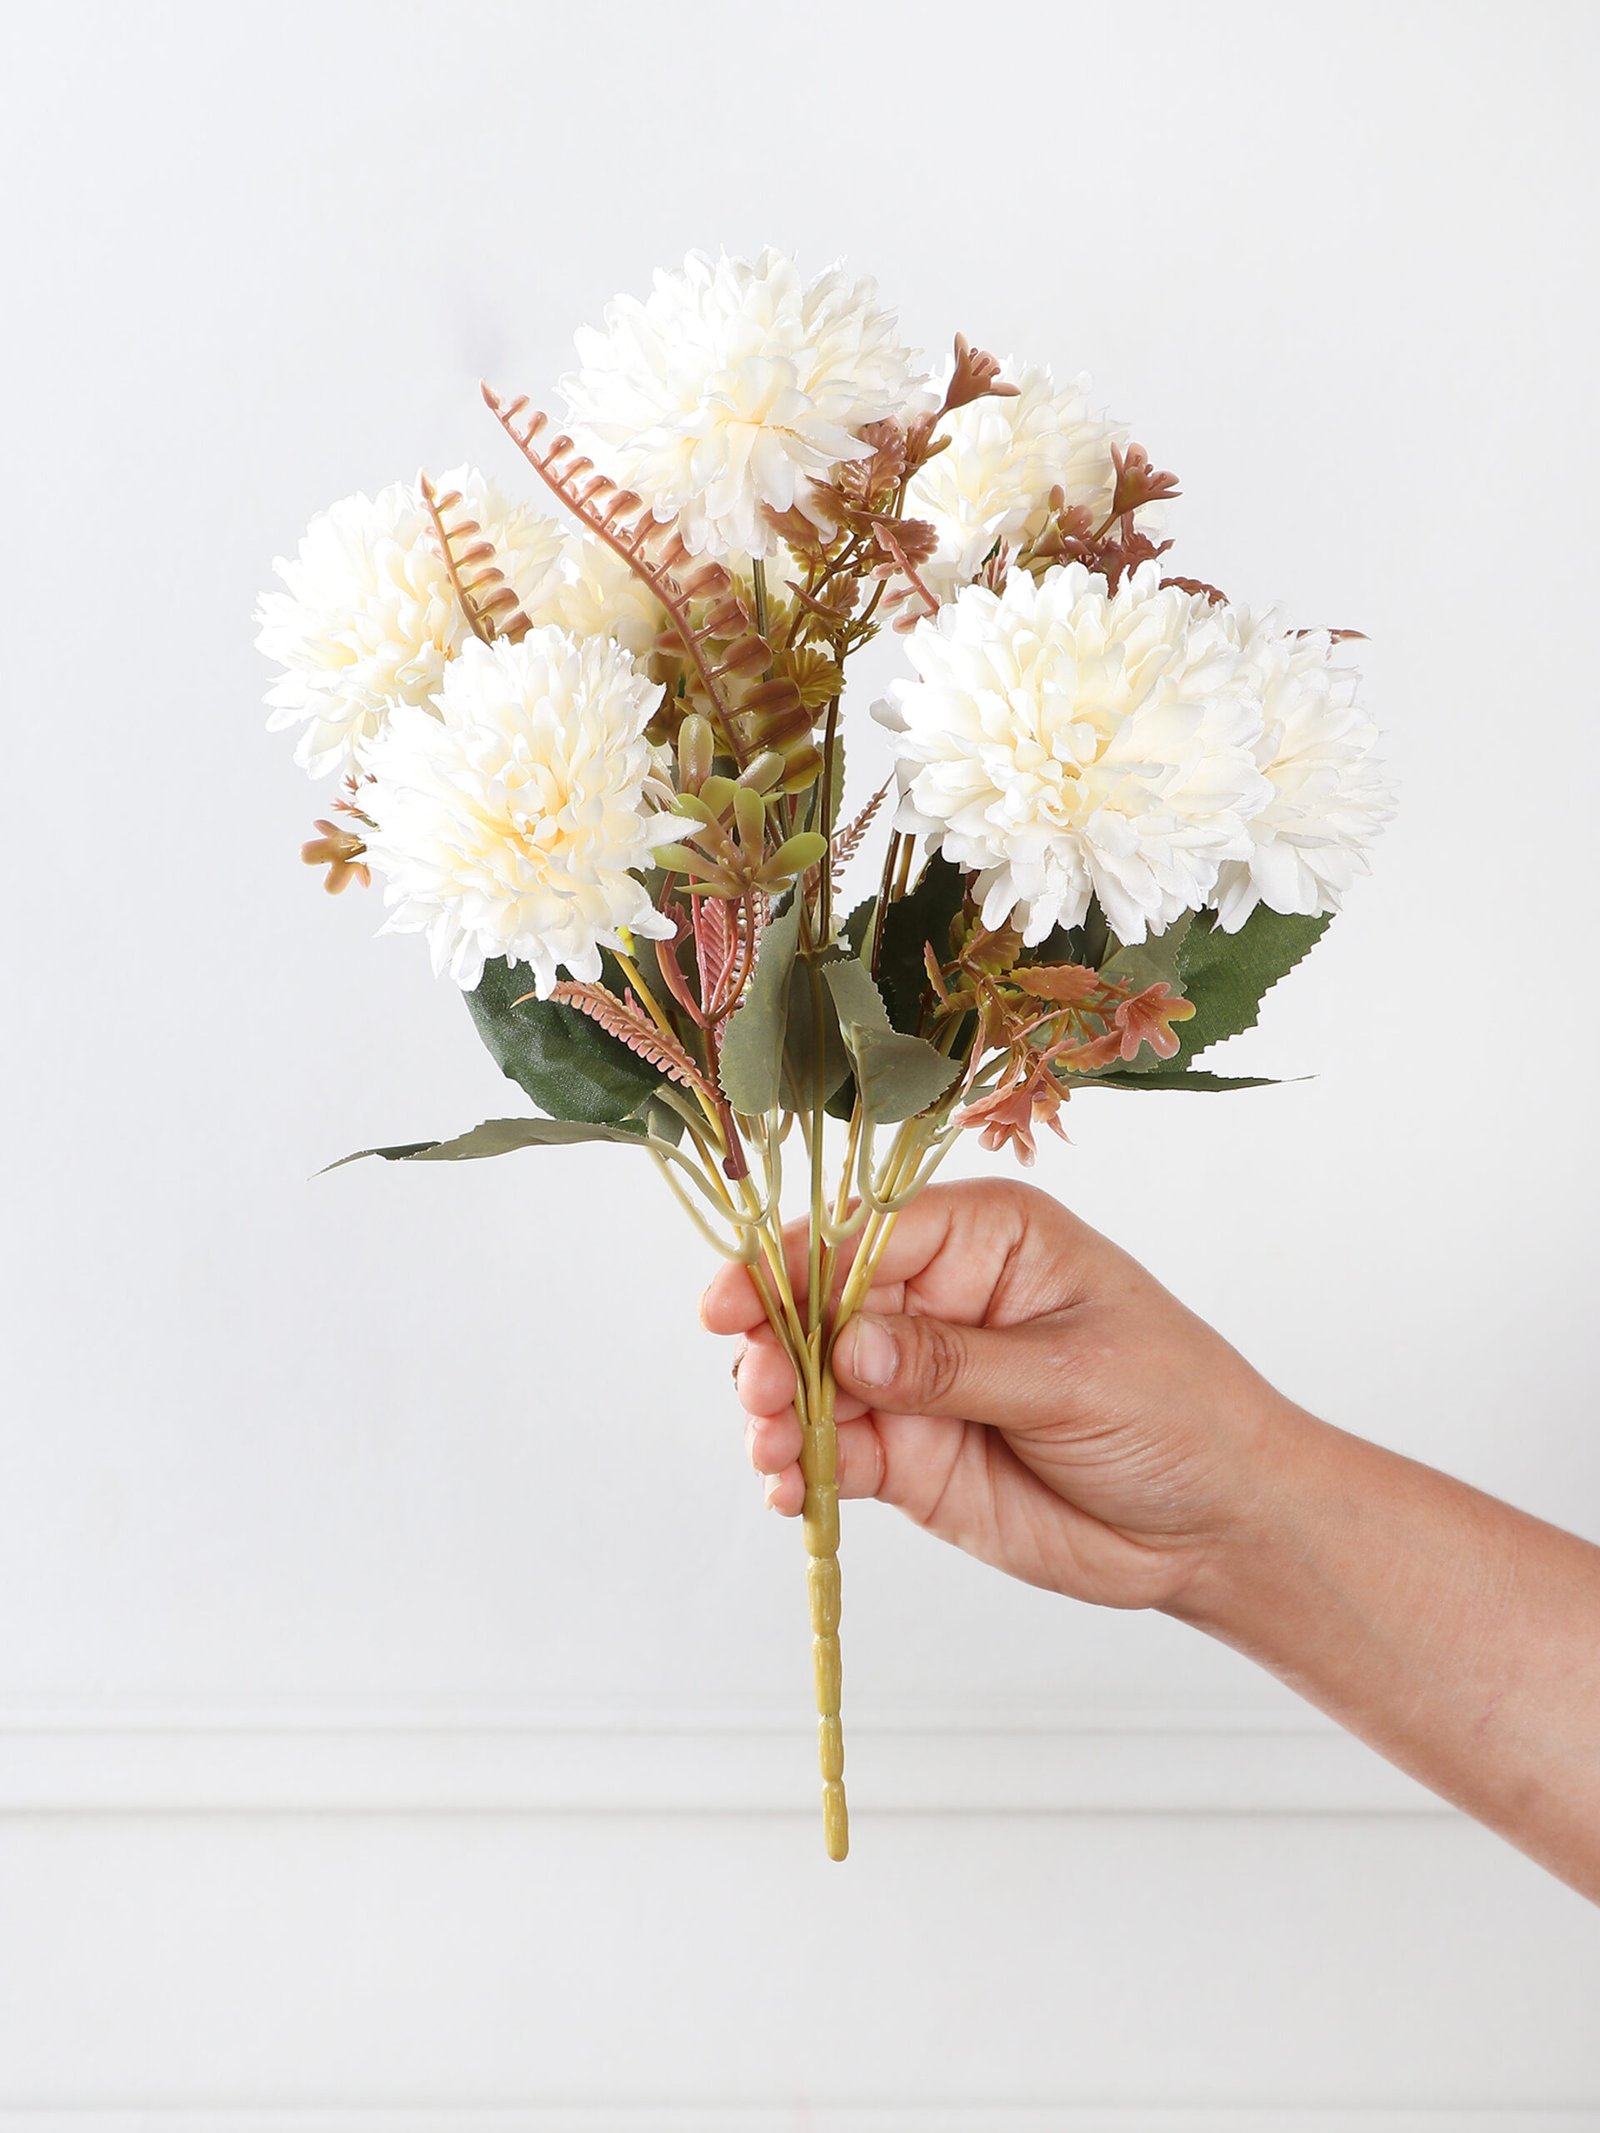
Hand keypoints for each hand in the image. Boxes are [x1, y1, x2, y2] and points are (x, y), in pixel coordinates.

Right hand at [701, 1178, 1296, 1612]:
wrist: (1218, 1526)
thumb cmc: (1177, 1414)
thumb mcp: (1074, 1376)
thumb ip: (955, 1363)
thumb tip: (849, 1342)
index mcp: (986, 1240)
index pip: (868, 1232)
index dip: (796, 1263)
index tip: (736, 1302)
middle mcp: (937, 1298)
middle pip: (820, 1303)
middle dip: (775, 1342)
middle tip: (762, 1392)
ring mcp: (916, 1380)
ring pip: (813, 1380)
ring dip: (776, 1409)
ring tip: (772, 1450)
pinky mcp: (908, 1455)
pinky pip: (833, 1452)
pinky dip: (798, 1469)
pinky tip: (789, 1490)